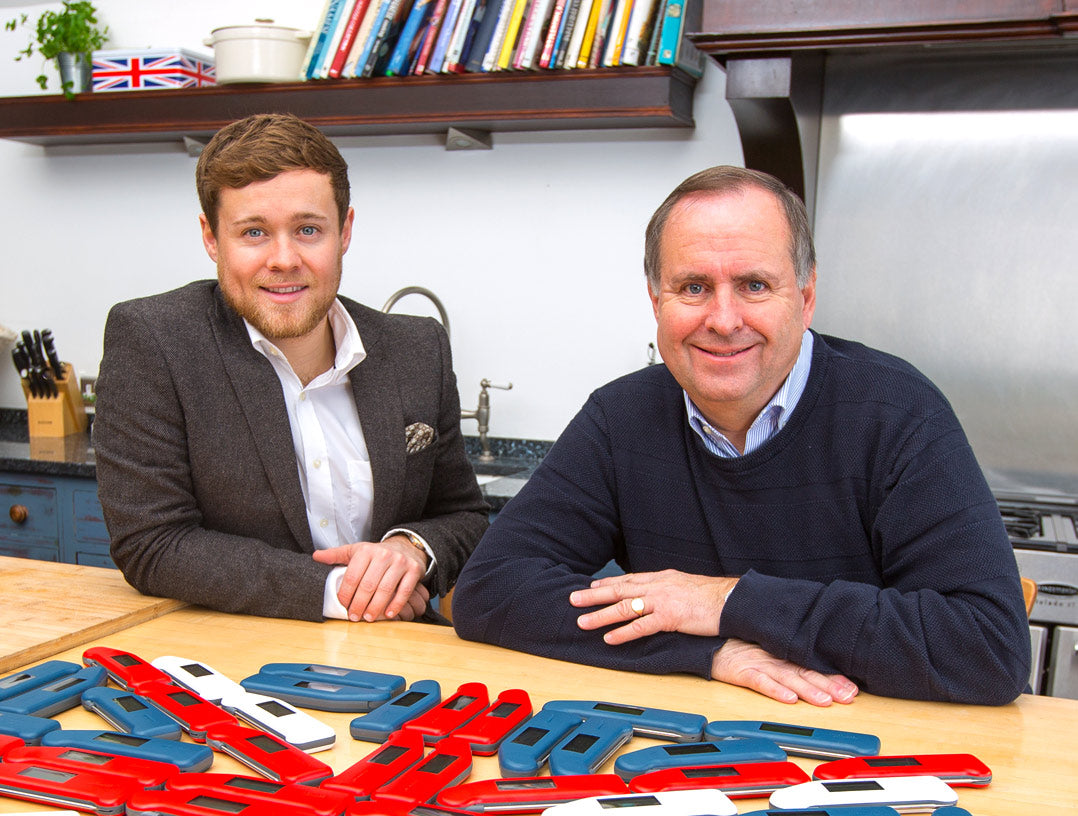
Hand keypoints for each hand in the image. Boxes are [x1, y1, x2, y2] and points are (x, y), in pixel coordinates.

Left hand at [312, 536, 428, 621]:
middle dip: (359, 604)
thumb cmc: (377, 553)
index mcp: (366, 551)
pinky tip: (388, 614)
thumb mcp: (356, 551)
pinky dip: (396, 605)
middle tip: (354, 616)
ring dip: (375, 607)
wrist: (406, 546)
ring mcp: (400, 562)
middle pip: (368, 585)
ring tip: (368, 618)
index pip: (352, 576)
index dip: (346, 594)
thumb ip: (336, 555)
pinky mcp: (413, 570)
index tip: (343, 606)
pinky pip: (404, 591)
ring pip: (385, 589)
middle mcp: (383, 555)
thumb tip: (316, 556)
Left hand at [570, 569, 737, 644]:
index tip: (592, 585)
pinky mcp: (670, 618)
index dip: (608, 583)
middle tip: (573, 599)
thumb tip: (659, 595)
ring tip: (583, 621)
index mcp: (662, 578)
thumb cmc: (713, 597)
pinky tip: (609, 638)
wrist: (732, 600)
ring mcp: (663, 601)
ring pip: (625, 607)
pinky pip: (642, 626)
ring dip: (601, 615)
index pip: (629, 579)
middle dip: (594, 595)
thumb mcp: (686, 585)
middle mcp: (658, 586)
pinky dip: (623, 632)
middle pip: (620, 589)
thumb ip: (669, 589)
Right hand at [712, 638, 858, 705]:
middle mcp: (774, 657)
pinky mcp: (741, 671)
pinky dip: (774, 689)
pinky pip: (759, 681)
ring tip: (824, 700)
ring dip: (807, 689)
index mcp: (781, 652)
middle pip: (805, 672)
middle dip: (828, 685)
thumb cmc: (737, 645)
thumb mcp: (765, 647)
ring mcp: (758, 663)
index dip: (832, 676)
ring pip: (787, 677)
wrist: (708, 638)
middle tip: (848, 696)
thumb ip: (786, 657)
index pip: (811, 665)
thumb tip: (813, 671)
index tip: (852, 688)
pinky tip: (788, 698)